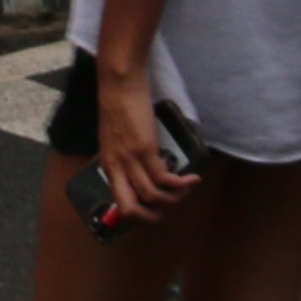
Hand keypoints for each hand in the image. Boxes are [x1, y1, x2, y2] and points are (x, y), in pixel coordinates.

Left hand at [95, 65, 197, 224]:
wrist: (120, 83)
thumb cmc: (119, 105)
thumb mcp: (115, 137)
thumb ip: (125, 156)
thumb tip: (143, 170)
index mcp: (108, 165)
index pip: (120, 203)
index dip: (139, 213)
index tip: (156, 208)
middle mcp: (116, 167)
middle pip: (131, 209)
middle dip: (153, 217)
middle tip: (170, 207)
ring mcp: (130, 160)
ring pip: (152, 197)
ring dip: (174, 198)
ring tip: (186, 188)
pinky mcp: (145, 149)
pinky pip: (164, 179)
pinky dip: (181, 183)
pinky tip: (191, 178)